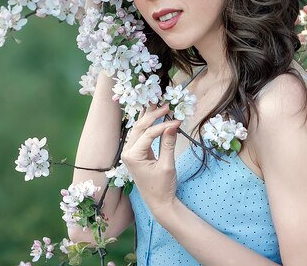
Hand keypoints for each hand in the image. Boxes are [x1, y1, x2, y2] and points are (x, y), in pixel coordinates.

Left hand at [120, 103, 181, 217]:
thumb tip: (173, 124)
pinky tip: (154, 115)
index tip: (178, 120)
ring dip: (149, 117)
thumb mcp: (167, 165)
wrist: (159, 203)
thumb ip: (168, 143)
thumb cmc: (162, 187)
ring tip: (159, 104)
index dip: (163, 125)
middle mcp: (128, 152)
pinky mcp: (136, 153)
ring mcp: (130, 152)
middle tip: (167, 106)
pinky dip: (149, 125)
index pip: (148, 134)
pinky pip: (141, 134)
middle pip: (140, 127)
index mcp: (132, 156)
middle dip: (153, 115)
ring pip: (139, 128)